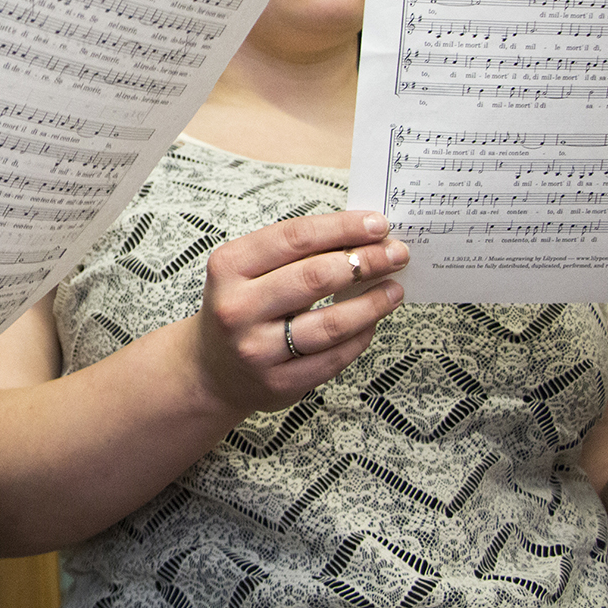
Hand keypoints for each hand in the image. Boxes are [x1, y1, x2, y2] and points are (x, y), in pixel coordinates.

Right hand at [196, 210, 406, 416]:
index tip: (377, 224)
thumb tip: (361, 235)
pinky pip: (333, 358)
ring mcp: (257, 349)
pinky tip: (373, 321)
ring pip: (330, 324)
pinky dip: (361, 337)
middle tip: (396, 254)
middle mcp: (238, 308)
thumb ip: (295, 252)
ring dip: (372, 303)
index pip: (294, 237)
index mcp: (229, 266)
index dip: (342, 228)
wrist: (211, 368)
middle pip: (315, 277)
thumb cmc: (241, 306)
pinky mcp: (278, 383)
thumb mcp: (247, 269)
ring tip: (394, 289)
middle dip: (366, 262)